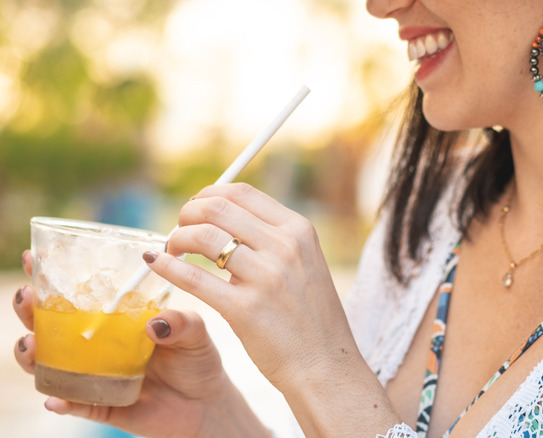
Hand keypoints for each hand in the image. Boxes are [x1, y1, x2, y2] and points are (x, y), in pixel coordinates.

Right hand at [13, 250, 267, 437]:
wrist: (207, 404)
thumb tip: (154, 325)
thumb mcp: (197, 332)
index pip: (77, 294)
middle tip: (27, 296)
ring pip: (49, 365)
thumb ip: (182, 323)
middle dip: (29, 310)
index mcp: (115, 318)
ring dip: (32, 354)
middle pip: (49, 325)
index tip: (32, 257)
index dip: (50, 277)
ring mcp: (95, 375)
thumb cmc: (198, 359)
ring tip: (32, 343)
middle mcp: (98, 345)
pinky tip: (55, 399)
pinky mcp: (101, 406)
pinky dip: (61, 401)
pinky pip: (74, 404)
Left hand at [144, 183, 400, 434]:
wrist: (325, 367)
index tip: (196, 209)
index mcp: (299, 230)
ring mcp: (266, 277)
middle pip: (218, 207)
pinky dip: (167, 266)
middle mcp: (285, 247)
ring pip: (202, 236)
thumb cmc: (311, 318)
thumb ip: (273, 240)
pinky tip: (156, 264)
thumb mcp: (306, 264)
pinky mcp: (245, 309)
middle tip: (178, 230)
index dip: (209, 194)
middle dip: (188, 213)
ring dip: (176, 238)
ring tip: (171, 251)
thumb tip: (226, 219)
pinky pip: (193, 277)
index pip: (242, 192)